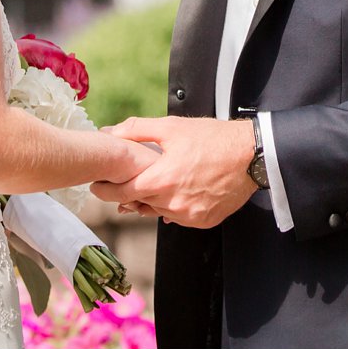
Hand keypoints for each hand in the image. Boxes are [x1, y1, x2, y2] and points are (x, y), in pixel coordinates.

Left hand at [89, 117, 256, 228]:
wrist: (250, 155)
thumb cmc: (212, 138)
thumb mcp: (172, 127)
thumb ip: (137, 130)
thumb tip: (110, 132)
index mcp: (162, 180)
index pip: (122, 193)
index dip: (106, 190)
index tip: (97, 186)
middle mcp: (174, 203)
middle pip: (138, 204)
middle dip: (129, 193)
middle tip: (125, 181)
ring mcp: (190, 216)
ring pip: (158, 212)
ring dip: (153, 200)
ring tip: (156, 182)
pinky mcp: (204, 221)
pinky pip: (179, 217)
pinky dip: (174, 206)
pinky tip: (177, 190)